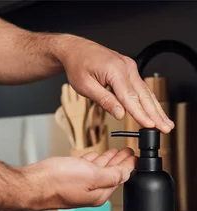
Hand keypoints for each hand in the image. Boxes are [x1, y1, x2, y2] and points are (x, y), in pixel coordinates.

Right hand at [20, 147, 135, 209]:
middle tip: (129, 152)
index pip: (121, 177)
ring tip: (116, 152)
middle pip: (111, 174)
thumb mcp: (91, 176)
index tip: (136, 156)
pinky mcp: (66, 179)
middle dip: (121, 162)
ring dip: (108, 160)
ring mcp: (78, 186)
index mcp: (98, 194)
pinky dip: (92, 161)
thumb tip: (126, 172)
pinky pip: (85, 169)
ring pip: (98, 171)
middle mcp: (89, 192)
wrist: (31, 184)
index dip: (130, 164)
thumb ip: (112, 175)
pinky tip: (94, 157)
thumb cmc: (56, 182)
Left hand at [55, 35, 173, 131]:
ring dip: (157, 109)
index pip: (130, 97)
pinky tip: (155, 111)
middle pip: (144, 95)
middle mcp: (127, 68)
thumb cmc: (78, 66)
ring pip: (146, 92)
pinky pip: (141, 88)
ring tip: (166, 123)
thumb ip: (104, 100)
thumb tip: (120, 114)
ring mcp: (130, 68)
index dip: (141, 113)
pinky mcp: (129, 70)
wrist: (77, 50)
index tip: (149, 125)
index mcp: (116, 70)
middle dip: (156, 113)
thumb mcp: (86, 86)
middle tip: (166, 128)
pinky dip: (149, 100)